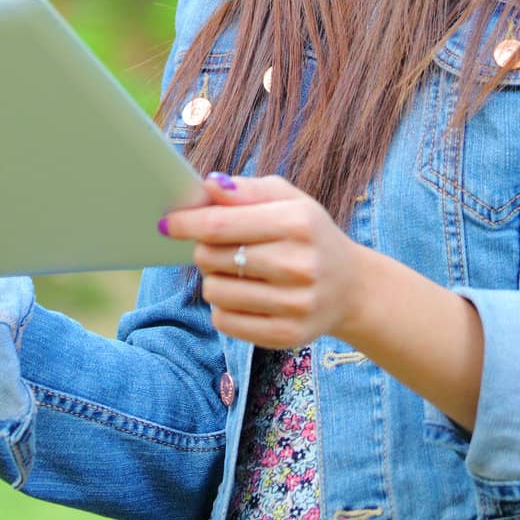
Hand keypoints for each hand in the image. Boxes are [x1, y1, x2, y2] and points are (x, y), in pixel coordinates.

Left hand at [160, 173, 367, 348]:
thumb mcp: (289, 200)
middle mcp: (298, 265)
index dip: (185, 222)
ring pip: (214, 291)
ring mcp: (294, 304)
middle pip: (211, 257)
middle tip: (217, 246)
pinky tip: (244, 295)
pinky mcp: (286, 335)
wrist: (351, 287)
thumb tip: (208, 184)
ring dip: (213, 278)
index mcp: (298, 223)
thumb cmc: (309, 235)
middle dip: (203, 248)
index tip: (167, 222)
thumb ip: (246, 189)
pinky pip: (224, 321)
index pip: (220, 225)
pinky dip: (223, 306)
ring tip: (235, 271)